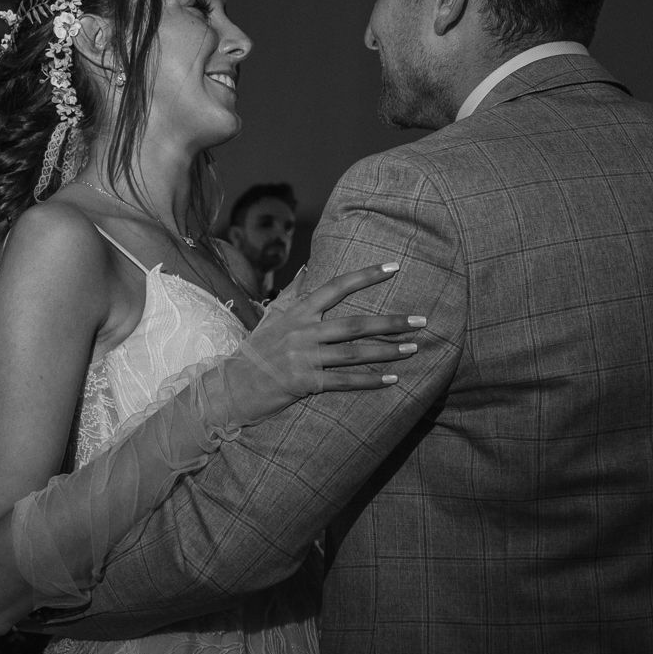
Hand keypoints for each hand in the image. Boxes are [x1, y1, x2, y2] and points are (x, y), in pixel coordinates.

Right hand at [222, 262, 423, 418]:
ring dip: (387, 351)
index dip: (366, 275)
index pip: (336, 287)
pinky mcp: (304, 383)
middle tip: (421, 321)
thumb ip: (292, 292)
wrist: (231, 386)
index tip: (394, 267)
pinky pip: (343, 382)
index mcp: (298, 312)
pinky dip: (369, 381)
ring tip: (413, 348)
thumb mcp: (271, 316)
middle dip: (390, 321)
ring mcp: (303, 358)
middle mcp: (303, 331)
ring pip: (353, 353)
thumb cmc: (255, 350)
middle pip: (355, 324)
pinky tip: (392, 379)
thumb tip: (306, 267)